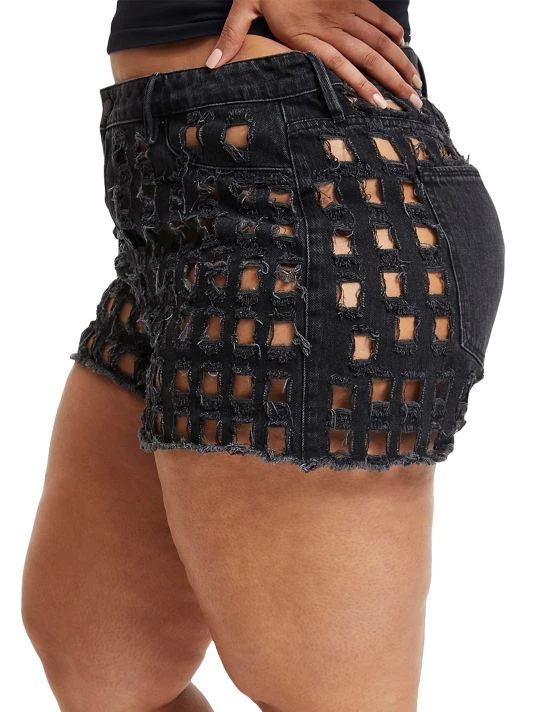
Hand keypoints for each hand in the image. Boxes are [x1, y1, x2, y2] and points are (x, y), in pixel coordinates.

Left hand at [205, 0, 423, 109]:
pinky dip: (392, 30)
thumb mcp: (241, 5)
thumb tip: (211, 66)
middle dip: (394, 80)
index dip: (362, 85)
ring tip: (418, 85)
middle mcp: (331, 23)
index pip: (341, 64)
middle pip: (369, 56)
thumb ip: (230, 36)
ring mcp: (344, 9)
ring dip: (401, 61)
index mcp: (308, 33)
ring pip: (379, 39)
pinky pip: (376, 15)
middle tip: (415, 103)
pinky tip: (405, 46)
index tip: (381, 105)